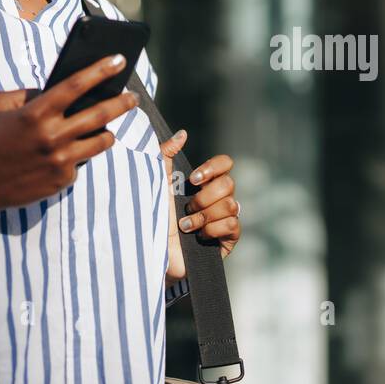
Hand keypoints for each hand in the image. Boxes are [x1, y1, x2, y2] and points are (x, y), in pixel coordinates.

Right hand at [0, 56, 136, 233]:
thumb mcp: (0, 106)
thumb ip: (27, 92)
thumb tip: (51, 89)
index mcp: (37, 113)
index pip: (76, 85)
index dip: (100, 70)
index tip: (119, 60)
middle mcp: (53, 136)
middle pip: (100, 114)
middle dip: (122, 102)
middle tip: (133, 97)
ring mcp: (60, 160)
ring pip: (101, 141)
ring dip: (108, 132)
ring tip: (107, 127)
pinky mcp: (63, 180)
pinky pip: (82, 162)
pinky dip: (79, 154)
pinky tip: (70, 152)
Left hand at [160, 130, 240, 282]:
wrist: (151, 250)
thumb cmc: (152, 215)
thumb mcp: (156, 181)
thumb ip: (166, 154)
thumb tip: (183, 133)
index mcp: (203, 183)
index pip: (225, 164)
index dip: (214, 167)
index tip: (194, 179)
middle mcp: (217, 199)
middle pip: (229, 184)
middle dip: (204, 197)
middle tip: (186, 207)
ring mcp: (224, 219)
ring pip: (232, 204)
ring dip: (204, 215)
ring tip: (185, 226)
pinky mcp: (227, 240)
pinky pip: (233, 224)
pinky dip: (212, 229)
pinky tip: (198, 237)